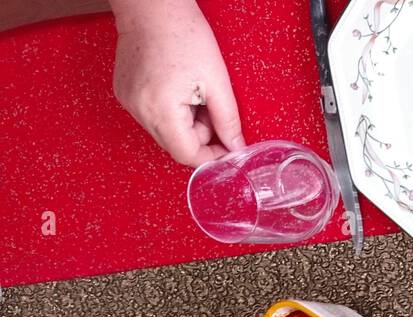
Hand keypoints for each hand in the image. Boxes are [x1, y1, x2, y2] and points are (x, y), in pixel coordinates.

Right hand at [110, 0, 244, 166]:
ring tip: (193, 92)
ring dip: (186, 123)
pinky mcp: (125, 94)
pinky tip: (177, 87)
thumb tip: (236, 147)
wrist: (152, 6)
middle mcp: (139, 109)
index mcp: (160, 109)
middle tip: (210, 107)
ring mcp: (129, 102)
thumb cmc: (182, 33)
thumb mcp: (217, 82)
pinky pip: (154, 116)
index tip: (227, 147)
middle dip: (200, 136)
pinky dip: (170, 111)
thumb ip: (228, 121)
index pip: (187, 155)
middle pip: (176, 145)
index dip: (212, 156)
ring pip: (166, 132)